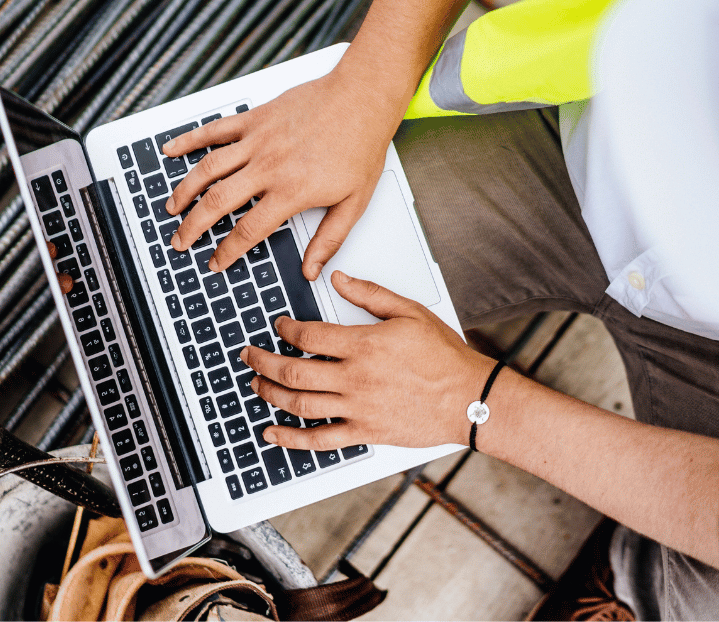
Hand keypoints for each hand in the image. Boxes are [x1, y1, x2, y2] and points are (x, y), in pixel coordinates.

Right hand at [159, 66, 401, 278]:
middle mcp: (268, 167)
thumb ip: (329, 239)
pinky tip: (171, 150)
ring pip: (208, 168)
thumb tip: (312, 269)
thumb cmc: (361, 145)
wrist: (362, 98)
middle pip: (218, 202)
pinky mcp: (255, 118)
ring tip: (172, 208)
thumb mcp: (354, 202)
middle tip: (180, 240)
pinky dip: (190, 140)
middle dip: (193, 226)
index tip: (215, 262)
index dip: (227, 251)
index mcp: (291, 191)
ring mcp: (258, 140)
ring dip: (185, 190)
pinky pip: (215, 130)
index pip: (249, 230)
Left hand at [238, 271, 492, 449]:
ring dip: (270, 394)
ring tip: (256, 385)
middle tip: (249, 355)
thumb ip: (370, 295)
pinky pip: (320, 440)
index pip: (308, 335)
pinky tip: (272, 433)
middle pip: (293, 370)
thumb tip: (340, 279)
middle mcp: (354, 378)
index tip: (279, 325)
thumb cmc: (444, 357)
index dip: (286, 328)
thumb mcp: (410, 312)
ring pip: (299, 403)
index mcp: (363, 345)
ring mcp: (357, 409)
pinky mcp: (365, 433)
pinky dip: (291, 439)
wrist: (470, 398)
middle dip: (263, 361)